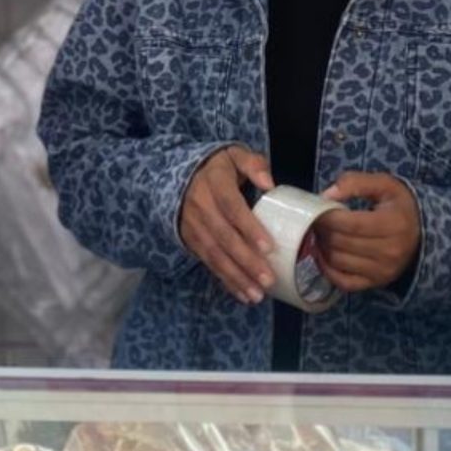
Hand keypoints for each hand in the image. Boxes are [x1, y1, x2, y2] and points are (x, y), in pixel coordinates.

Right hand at [178, 145, 275, 303]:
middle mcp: (200, 205)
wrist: (180, 176)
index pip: (231, 207)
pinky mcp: (191, 240)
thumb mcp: (234, 155)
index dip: (249, 227)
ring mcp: (193, 225)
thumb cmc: (219, 168)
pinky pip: (208, 263)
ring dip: (236, 276)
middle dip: (246, 260)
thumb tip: (269, 184)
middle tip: (268, 278)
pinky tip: (243, 294)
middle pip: (223, 236)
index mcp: (214, 182)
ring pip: (214, 254)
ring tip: (256, 294)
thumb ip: (253, 164)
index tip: (269, 247)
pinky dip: (226, 280)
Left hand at [315, 172, 421, 291]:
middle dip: (322, 230)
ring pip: (337, 261)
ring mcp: (383, 271)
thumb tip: (327, 195)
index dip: (327, 217)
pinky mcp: (376, 283)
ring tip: (322, 233)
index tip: (317, 210)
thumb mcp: (384, 184)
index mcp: (393, 224)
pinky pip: (343, 281)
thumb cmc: (399, 206)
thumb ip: (355, 182)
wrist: (421, 232)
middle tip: (316, 220)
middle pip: (340, 242)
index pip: (350, 224)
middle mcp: (390, 251)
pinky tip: (324, 254)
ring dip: (322, 247)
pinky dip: (328, 269)